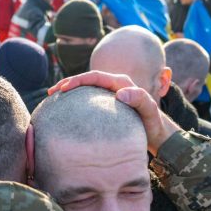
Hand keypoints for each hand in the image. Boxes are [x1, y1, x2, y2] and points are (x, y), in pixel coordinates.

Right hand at [49, 71, 179, 155]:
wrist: (159, 134)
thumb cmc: (154, 124)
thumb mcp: (150, 112)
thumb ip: (140, 100)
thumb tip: (120, 93)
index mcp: (121, 83)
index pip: (95, 77)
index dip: (78, 80)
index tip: (63, 88)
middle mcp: (115, 85)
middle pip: (87, 80)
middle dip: (68, 83)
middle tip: (52, 92)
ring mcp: (111, 94)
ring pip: (86, 89)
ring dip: (70, 91)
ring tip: (54, 99)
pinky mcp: (107, 105)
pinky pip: (89, 99)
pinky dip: (76, 101)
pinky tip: (66, 110)